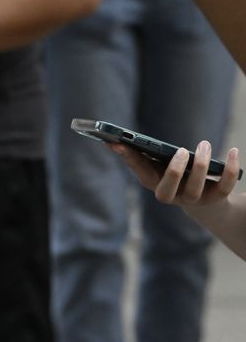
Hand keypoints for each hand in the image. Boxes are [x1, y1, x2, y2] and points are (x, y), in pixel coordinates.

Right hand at [110, 141, 239, 208]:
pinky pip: (225, 185)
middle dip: (174, 169)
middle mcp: (172, 196)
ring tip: (203, 143)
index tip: (120, 143)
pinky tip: (232, 151)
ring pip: (197, 186)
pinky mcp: (216, 198)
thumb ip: (138, 157)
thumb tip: (112, 143)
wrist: (205, 202)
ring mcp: (194, 199)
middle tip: (179, 150)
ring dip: (201, 163)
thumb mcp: (157, 168)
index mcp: (154, 184)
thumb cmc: (175, 176)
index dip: (130, 158)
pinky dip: (230, 168)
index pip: (140, 172)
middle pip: (169, 188)